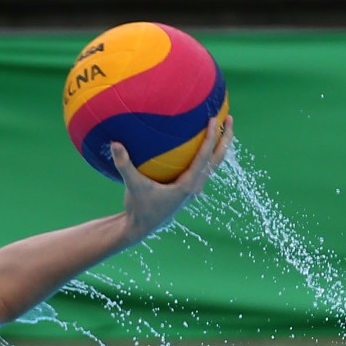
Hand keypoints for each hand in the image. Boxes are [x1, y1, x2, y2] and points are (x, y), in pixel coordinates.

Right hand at [111, 114, 234, 239]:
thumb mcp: (132, 186)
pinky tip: (200, 140)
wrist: (142, 227)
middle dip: (226, 139)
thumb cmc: (139, 207)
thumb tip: (114, 143)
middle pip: (217, 160)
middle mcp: (195, 187)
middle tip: (230, 118)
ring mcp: (194, 188)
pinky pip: (202, 167)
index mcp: (187, 186)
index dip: (210, 138)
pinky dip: (206, 153)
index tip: (214, 120)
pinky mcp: (189, 188)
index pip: (204, 158)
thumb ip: (124, 165)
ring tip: (223, 126)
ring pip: (213, 164)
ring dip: (219, 146)